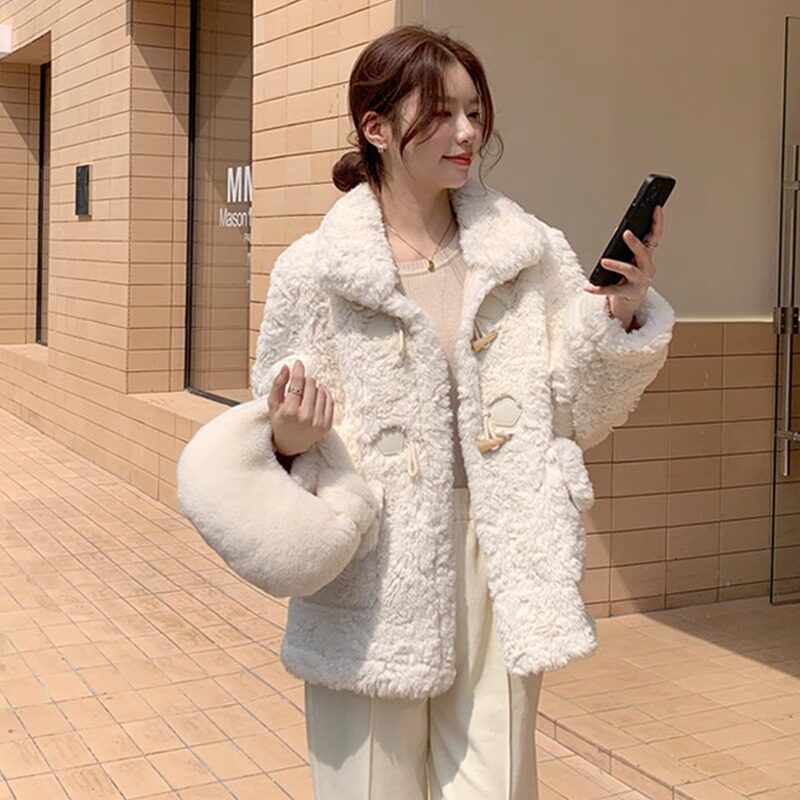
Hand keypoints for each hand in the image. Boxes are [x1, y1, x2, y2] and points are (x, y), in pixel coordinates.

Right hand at [268, 359, 333, 455]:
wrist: (291, 444)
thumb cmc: (280, 422)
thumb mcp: (273, 405)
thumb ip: (277, 385)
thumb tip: (286, 368)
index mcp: (289, 411)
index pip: (298, 383)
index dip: (298, 370)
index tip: (299, 363)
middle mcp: (305, 417)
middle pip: (311, 384)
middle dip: (305, 381)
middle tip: (300, 385)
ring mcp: (318, 422)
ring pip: (321, 391)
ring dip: (314, 388)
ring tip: (307, 394)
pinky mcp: (327, 425)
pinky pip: (330, 401)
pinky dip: (325, 394)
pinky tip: (318, 395)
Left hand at [584, 205, 663, 330]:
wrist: (629, 305)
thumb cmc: (627, 280)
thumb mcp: (629, 262)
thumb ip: (627, 249)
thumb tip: (618, 232)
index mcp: (647, 257)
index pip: (655, 237)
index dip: (657, 222)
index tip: (656, 208)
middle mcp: (647, 269)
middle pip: (644, 253)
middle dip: (635, 243)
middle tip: (626, 233)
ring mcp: (640, 282)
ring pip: (630, 270)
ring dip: (616, 265)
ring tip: (604, 261)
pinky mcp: (629, 294)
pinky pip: (612, 290)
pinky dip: (599, 289)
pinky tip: (588, 287)